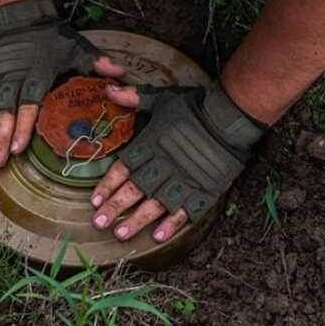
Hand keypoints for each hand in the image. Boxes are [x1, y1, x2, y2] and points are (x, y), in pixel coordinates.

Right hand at [0, 0, 123, 167]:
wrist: (20, 15)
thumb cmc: (50, 37)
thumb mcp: (76, 47)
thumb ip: (97, 63)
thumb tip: (121, 75)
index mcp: (35, 73)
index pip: (27, 103)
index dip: (21, 126)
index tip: (18, 148)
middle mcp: (11, 78)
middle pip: (3, 112)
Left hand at [89, 83, 265, 242]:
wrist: (230, 118)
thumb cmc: (195, 107)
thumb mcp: (163, 98)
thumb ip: (135, 97)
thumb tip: (109, 89)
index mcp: (152, 144)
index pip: (124, 168)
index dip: (108, 184)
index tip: (94, 199)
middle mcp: (165, 165)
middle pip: (135, 190)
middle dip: (115, 207)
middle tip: (99, 223)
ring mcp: (185, 180)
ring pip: (157, 204)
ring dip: (138, 220)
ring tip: (121, 234)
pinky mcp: (204, 190)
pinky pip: (186, 211)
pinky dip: (172, 224)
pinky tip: (159, 236)